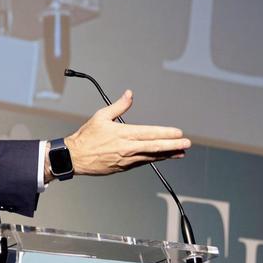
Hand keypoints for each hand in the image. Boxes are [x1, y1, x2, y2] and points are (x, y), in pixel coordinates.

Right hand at [61, 90, 189, 177]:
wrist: (74, 157)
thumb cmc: (87, 137)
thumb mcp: (101, 116)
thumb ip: (119, 105)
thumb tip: (130, 94)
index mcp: (123, 133)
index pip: (149, 133)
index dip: (166, 133)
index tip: (178, 133)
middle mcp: (127, 148)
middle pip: (155, 147)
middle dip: (173, 145)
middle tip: (187, 144)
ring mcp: (126, 159)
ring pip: (151, 157)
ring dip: (168, 154)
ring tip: (181, 152)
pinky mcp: (123, 167)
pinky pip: (143, 163)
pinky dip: (155, 160)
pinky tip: (163, 158)